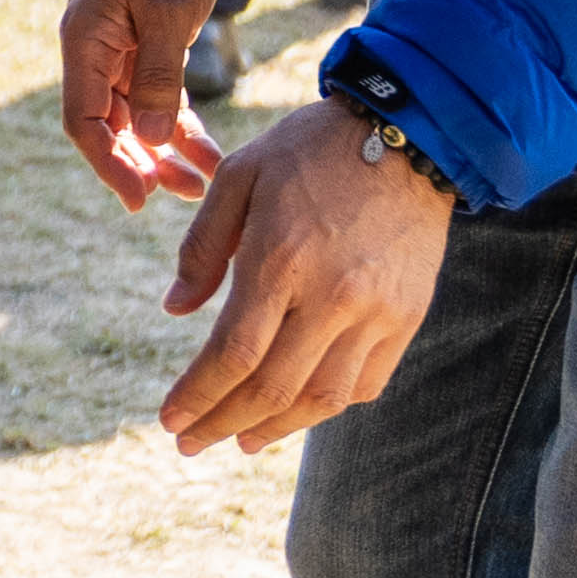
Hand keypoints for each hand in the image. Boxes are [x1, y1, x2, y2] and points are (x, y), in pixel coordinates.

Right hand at [59, 0, 231, 209]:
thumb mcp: (166, 15)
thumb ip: (158, 78)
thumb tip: (154, 141)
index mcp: (84, 43)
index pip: (84, 120)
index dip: (108, 161)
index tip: (140, 197)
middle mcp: (94, 54)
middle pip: (109, 127)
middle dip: (142, 165)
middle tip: (180, 194)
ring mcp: (118, 56)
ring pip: (136, 121)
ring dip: (164, 154)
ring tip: (200, 185)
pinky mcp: (145, 54)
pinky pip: (158, 103)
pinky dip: (179, 129)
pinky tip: (206, 155)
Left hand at [154, 100, 451, 456]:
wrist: (406, 135)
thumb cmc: (308, 150)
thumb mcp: (239, 177)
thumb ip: (203, 247)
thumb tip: (175, 311)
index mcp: (280, 258)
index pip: (233, 354)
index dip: (198, 395)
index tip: (169, 419)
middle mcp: (332, 295)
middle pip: (271, 388)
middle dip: (222, 423)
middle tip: (189, 442)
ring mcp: (376, 312)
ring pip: (321, 399)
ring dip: (274, 429)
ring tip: (238, 439)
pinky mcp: (407, 317)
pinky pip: (366, 384)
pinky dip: (326, 407)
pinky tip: (295, 411)